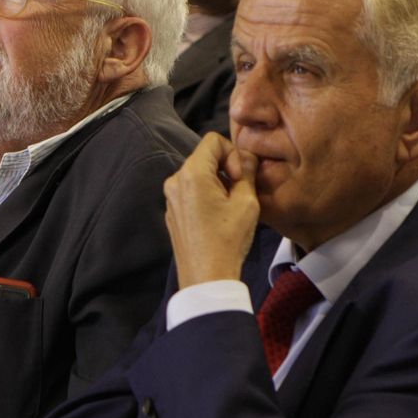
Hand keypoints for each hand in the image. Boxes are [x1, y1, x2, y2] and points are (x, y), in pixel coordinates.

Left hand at [163, 132, 259, 287]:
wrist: (206, 277)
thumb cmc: (228, 239)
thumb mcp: (246, 202)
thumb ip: (247, 172)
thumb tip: (247, 159)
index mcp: (191, 174)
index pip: (213, 140)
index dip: (233, 153)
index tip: (241, 177)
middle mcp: (175, 181)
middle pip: (204, 157)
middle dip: (226, 168)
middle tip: (241, 191)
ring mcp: (171, 198)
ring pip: (199, 175)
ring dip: (218, 182)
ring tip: (232, 206)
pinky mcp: (172, 213)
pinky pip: (191, 192)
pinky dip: (207, 195)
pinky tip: (219, 217)